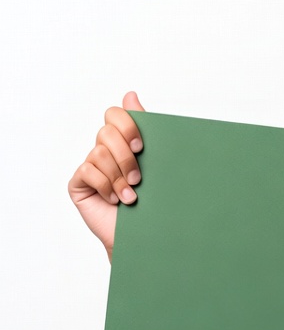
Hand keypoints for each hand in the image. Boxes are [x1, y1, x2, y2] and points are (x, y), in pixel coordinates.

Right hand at [68, 92, 144, 259]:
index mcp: (125, 141)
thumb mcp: (158, 165)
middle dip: (126, 156)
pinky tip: (115, 200)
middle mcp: (106, 150)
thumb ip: (149, 131)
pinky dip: (105, 186)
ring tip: (132, 196)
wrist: (147, 236)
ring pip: (98, 153)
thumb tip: (131, 94)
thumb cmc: (155, 202)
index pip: (116, 114)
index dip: (126, 124)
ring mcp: (91, 166)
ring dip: (119, 177)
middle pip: (107, 132)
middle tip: (139, 177)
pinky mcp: (79, 183)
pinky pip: (87, 171)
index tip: (141, 145)